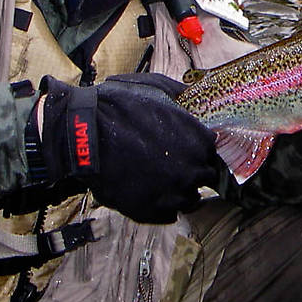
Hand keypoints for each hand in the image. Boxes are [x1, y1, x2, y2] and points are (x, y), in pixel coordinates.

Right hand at [35, 73, 218, 223]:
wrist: (85, 133)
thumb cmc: (121, 106)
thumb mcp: (158, 87)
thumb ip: (184, 94)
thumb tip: (195, 95)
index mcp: (200, 141)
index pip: (215, 152)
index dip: (202, 149)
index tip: (191, 148)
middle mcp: (193, 170)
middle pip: (205, 177)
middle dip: (193, 170)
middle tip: (173, 162)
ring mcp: (173, 194)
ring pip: (190, 199)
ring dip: (180, 190)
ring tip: (159, 178)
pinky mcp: (151, 212)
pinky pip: (169, 214)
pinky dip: (162, 204)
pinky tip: (149, 190)